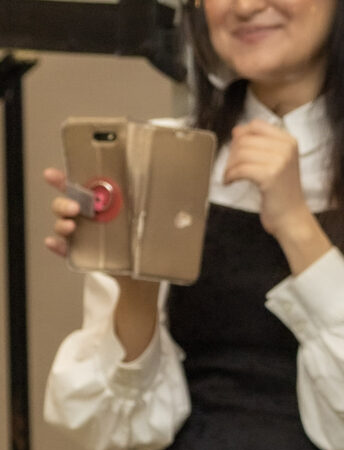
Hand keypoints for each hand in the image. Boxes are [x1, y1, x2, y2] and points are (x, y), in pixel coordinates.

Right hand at [44, 168, 160, 356]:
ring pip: (62, 224)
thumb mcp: (154, 220)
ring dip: (61, 223)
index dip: (62, 179)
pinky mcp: (81, 255)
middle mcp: (89, 216)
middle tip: (76, 207)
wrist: (146, 276)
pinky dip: (57, 246)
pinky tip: (55, 243)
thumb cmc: (148, 240)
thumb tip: (186, 191)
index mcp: (104, 202)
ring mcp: (82, 235)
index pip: (80, 186)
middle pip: (65, 203)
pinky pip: (64, 250)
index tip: (51, 174)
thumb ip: (162, 204)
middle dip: (64, 202)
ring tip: (71, 225)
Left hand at [224, 122, 328, 274]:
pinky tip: (230, 182)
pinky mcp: (270, 176)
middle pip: (245, 140)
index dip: (241, 135)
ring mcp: (280, 161)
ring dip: (229, 166)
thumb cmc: (280, 191)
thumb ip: (260, 144)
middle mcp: (287, 148)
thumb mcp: (276, 162)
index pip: (256, 125)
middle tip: (230, 168)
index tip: (236, 150)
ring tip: (230, 176)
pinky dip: (229, 176)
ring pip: (240, 153)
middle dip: (231, 154)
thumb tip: (236, 130)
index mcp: (289, 141)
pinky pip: (240, 169)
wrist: (291, 217)